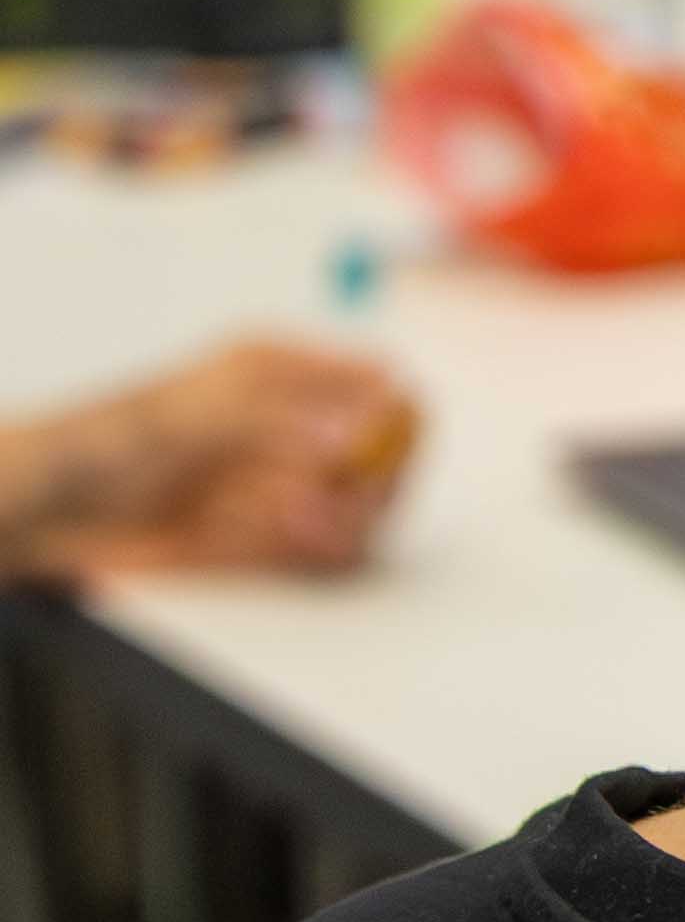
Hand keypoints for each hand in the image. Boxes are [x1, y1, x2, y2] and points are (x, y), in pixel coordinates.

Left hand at [3, 340, 420, 578]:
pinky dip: (322, 549)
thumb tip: (352, 437)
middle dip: (376, 478)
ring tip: (297, 518)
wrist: (54, 512)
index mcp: (278, 370)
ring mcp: (292, 482)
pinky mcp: (282, 537)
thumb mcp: (186, 415)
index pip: (379, 382)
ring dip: (348, 517)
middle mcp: (296, 425)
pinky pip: (338, 550)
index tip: (376, 445)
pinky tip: (282, 536)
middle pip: (391, 452)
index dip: (394, 416)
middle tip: (342, 493)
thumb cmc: (100, 444)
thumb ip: (272, 422)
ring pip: (372, 506)